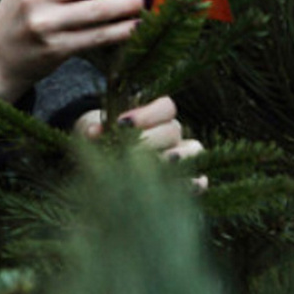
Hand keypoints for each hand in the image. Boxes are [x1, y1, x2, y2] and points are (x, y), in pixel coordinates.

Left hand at [74, 96, 207, 188]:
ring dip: (178, 157)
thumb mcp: (94, 131)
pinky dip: (194, 183)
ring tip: (161, 164)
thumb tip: (94, 132)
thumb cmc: (101, 140)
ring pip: (194, 150)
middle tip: (129, 150)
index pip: (166, 106)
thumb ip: (95, 129)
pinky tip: (181, 187)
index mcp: (154, 116)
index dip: (147, 114)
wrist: (101, 163)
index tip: (121, 123)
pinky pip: (199, 180)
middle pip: (172, 130)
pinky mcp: (184, 180)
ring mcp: (181, 156)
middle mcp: (171, 134)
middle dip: (150, 139)